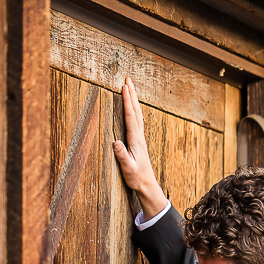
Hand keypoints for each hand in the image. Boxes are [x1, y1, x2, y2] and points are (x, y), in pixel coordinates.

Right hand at [113, 78, 167, 219]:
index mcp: (135, 140)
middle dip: (132, 95)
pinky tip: (133, 107)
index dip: (128, 102)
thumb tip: (115, 142)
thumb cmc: (136, 177)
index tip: (125, 87)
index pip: (131, 117)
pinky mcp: (139, 141)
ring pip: (138, 114)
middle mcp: (139, 136)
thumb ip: (122, 155)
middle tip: (128, 79)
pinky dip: (134, 110)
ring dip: (134, 100)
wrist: (147, 184)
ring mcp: (140, 138)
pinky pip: (137, 121)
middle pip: (136, 111)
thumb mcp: (127, 168)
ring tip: (130, 87)